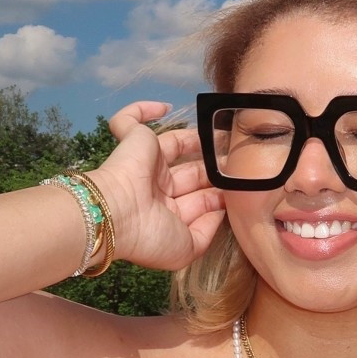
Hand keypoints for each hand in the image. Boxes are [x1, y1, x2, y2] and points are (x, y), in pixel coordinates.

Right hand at [86, 101, 225, 272]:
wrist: (115, 216)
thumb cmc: (150, 235)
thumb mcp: (187, 249)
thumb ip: (207, 231)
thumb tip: (219, 210)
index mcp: (168, 214)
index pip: (200, 200)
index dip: (220, 194)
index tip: (241, 187)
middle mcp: (158, 188)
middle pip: (194, 172)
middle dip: (215, 167)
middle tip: (239, 158)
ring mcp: (147, 162)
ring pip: (176, 144)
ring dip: (198, 139)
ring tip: (223, 134)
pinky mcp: (135, 141)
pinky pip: (130, 120)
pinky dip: (142, 109)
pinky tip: (164, 107)